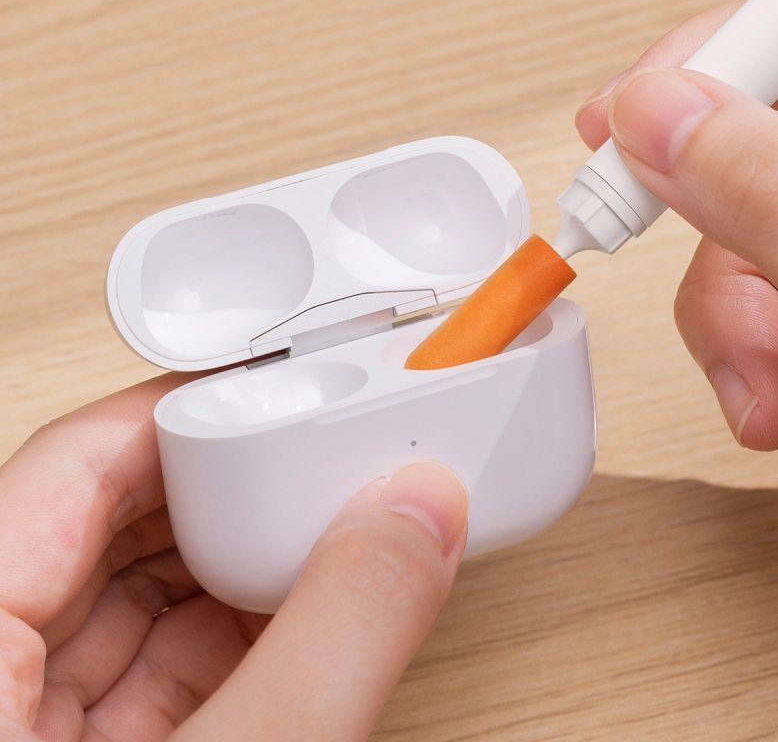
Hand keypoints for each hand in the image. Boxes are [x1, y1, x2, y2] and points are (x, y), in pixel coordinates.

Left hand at [0, 375, 466, 740]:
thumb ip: (330, 640)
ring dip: (248, 561)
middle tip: (315, 455)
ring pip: (147, 593)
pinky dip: (243, 636)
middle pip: (116, 520)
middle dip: (232, 486)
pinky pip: (165, 665)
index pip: (75, 465)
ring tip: (326, 526)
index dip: (186, 412)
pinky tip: (308, 617)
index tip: (277, 392)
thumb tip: (416, 522)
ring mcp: (35, 719)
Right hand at [575, 4, 777, 455]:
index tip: (613, 125)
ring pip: (745, 257)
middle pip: (748, 171)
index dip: (692, 66)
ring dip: (742, 347)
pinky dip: (763, 372)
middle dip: (724, 281)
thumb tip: (654, 114)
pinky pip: (766, 314)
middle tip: (744, 360)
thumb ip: (764, 185)